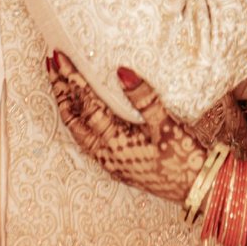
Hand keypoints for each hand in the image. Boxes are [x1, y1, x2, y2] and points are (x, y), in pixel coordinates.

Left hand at [47, 53, 204, 204]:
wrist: (196, 187)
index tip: (59, 58)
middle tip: (50, 65)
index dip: (72, 79)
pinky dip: (79, 122)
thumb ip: (143, 98)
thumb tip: (121, 71)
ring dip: (67, 106)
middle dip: (60, 90)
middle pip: (73, 118)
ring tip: (60, 86)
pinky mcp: (116, 164)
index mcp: (115, 141)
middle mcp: (105, 152)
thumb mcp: (167, 124)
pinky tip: (83, 115)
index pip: (87, 104)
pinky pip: (87, 140)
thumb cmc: (184, 157)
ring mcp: (108, 160)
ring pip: (77, 130)